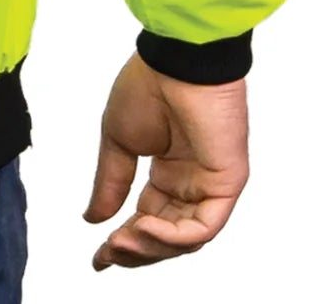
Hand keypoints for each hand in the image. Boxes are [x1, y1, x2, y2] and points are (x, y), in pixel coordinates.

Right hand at [84, 52, 248, 270]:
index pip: (148, 218)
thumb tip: (93, 218)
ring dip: (150, 247)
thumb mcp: (118, 141)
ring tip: (119, 242)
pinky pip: (204, 226)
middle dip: (136, 251)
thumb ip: (110, 182)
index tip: (98, 257)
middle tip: (107, 255)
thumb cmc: (147, 87)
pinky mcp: (226, 183)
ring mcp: (210, 185)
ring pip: (185, 238)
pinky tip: (142, 226)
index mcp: (168, 171)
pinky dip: (173, 236)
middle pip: (167, 235)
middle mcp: (190, 183)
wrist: (174, 61)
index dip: (124, 240)